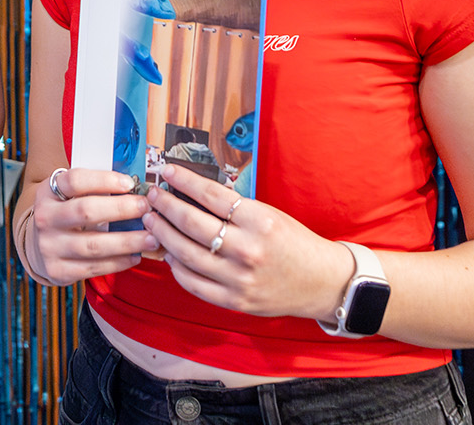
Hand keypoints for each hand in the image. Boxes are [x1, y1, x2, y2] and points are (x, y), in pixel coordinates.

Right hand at [26, 167, 158, 285]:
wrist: (37, 246)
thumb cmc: (64, 214)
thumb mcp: (69, 195)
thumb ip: (94, 188)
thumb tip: (134, 186)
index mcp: (48, 192)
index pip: (75, 181)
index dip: (104, 180)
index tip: (130, 183)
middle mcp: (45, 218)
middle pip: (86, 211)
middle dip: (121, 209)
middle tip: (146, 208)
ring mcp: (49, 246)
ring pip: (94, 245)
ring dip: (127, 241)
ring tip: (151, 238)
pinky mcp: (57, 270)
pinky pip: (93, 268)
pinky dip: (118, 262)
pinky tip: (135, 256)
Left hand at [143, 164, 351, 319]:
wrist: (321, 282)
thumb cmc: (294, 243)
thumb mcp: (270, 215)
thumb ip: (234, 208)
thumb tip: (193, 192)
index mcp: (259, 221)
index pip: (211, 196)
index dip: (184, 181)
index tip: (167, 172)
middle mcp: (248, 250)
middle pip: (192, 224)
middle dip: (165, 206)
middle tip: (152, 196)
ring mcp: (239, 278)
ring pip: (186, 253)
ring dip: (163, 234)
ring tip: (152, 221)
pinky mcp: (234, 300)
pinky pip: (193, 283)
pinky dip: (176, 267)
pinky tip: (169, 253)